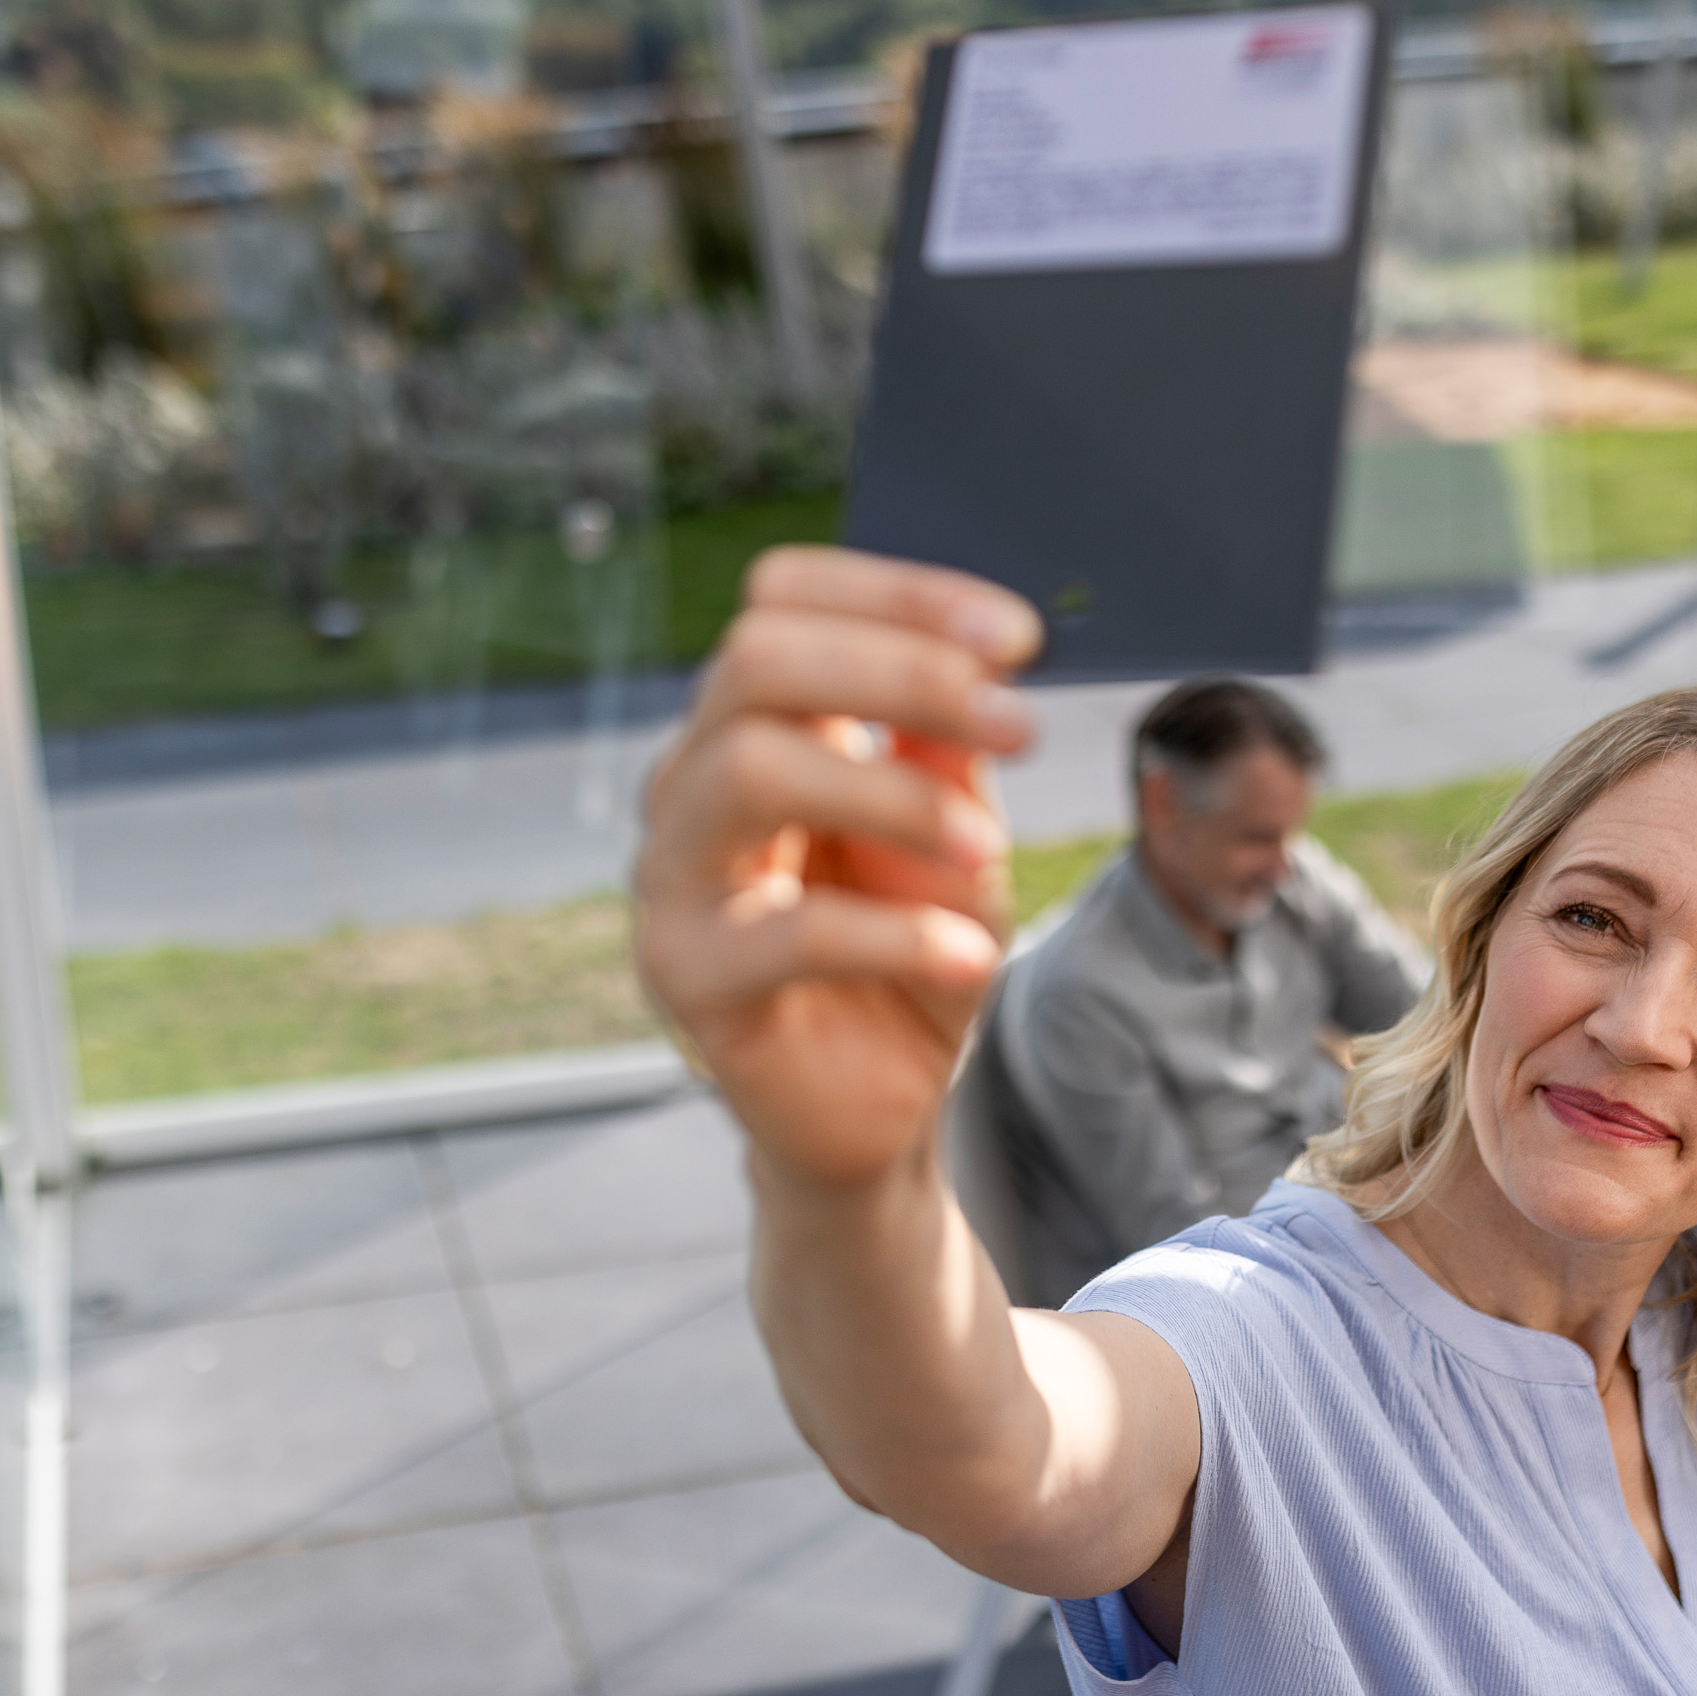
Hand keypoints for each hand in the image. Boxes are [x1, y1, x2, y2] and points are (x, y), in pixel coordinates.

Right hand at [635, 546, 1041, 1187]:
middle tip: (1022, 723)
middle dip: (903, 673)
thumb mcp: (955, 822)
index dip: (899, 593)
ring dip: (894, 796)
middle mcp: (693, 778)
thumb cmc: (915, 945)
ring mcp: (674, 875)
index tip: (1022, 638)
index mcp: (755, 720)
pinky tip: (968, 953)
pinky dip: (897, 933)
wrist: (886, 1101)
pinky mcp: (686, 976)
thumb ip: (948, 739)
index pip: (785, 597)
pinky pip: (784, 931)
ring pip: (748, 769)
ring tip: (988, 851)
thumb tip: (982, 649)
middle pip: (756, 660)